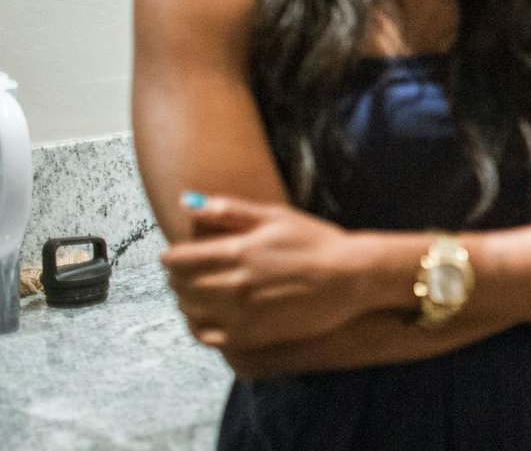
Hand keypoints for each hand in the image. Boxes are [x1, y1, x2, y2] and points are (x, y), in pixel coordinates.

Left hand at [162, 195, 372, 350]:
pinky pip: (206, 337)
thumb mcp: (275, 215)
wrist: (350, 278)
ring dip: (187, 300)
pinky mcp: (251, 336)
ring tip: (200, 291)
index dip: (171, 257)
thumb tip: (187, 202)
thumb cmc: (316, 242)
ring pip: (188, 311)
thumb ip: (229, 210)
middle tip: (187, 271)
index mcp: (236, 252)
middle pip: (179, 286)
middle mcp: (232, 285)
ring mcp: (240, 315)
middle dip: (178, 277)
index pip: (177, 260)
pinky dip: (198, 326)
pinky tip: (209, 316)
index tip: (178, 255)